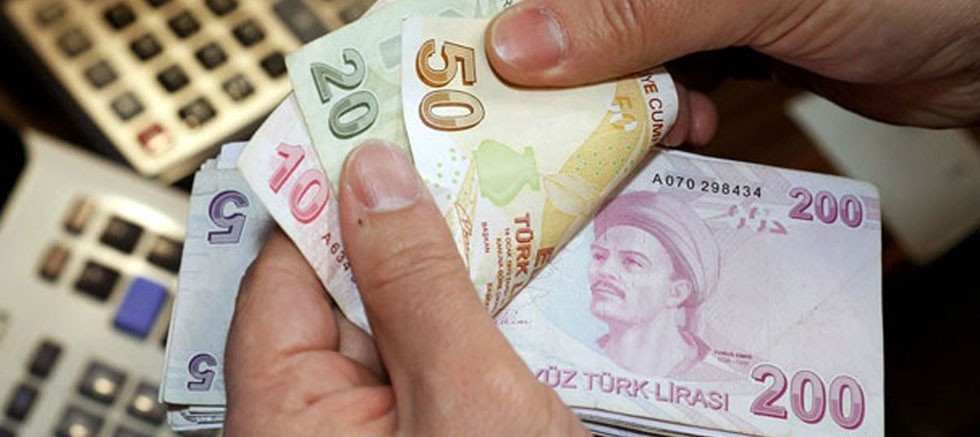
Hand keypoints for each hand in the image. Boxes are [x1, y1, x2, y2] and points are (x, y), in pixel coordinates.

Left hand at [224, 141, 587, 435]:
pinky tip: (512, 290)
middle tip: (455, 166)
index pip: (281, 274)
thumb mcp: (466, 391)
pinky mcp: (419, 430)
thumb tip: (375, 176)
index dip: (326, 196)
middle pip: (341, 292)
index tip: (370, 135)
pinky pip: (427, 359)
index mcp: (286, 417)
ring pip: (394, 322)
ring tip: (501, 224)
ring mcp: (369, 429)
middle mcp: (315, 423)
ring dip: (446, 278)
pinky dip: (466, 322)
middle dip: (400, 232)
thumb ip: (418, 283)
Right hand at [485, 0, 979, 139]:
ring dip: (615, 101)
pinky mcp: (724, 40)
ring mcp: (695, 2)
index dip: (501, 14)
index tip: (465, 62)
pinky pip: (661, 79)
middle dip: (558, 66)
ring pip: (615, 51)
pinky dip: (662, 112)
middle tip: (534, 119)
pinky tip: (685, 127)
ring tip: (636, 127)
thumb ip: (636, 12)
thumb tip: (515, 46)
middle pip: (578, 14)